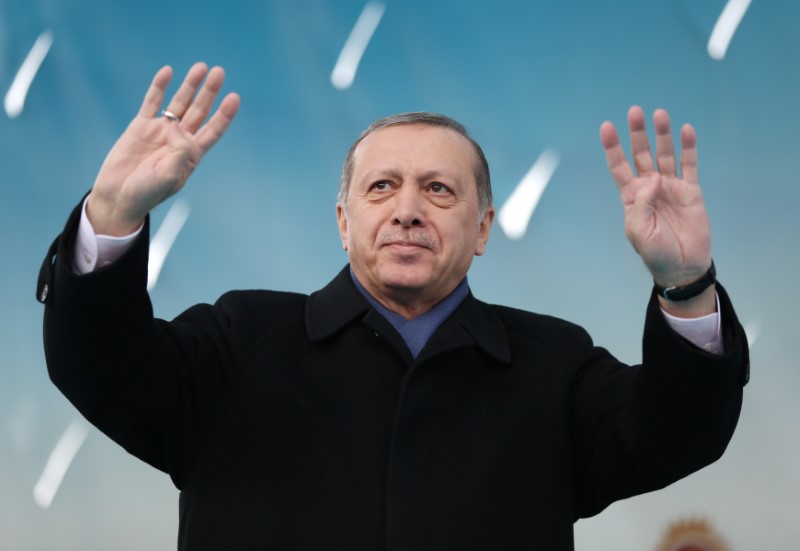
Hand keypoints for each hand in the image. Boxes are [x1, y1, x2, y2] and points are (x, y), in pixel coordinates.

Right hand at [87, 62, 239, 235]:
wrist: (119, 196)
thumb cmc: (147, 193)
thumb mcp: (169, 176)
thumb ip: (178, 151)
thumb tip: (176, 126)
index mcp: (191, 154)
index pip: (213, 130)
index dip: (224, 114)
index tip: (234, 97)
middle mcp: (179, 140)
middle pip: (199, 111)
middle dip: (209, 92)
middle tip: (219, 72)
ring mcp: (160, 131)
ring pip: (179, 103)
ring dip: (190, 85)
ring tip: (200, 67)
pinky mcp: (140, 126)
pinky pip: (152, 102)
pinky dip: (159, 87)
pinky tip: (168, 72)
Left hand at [600, 106, 711, 288]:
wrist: (682, 267)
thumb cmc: (656, 253)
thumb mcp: (639, 230)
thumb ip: (642, 203)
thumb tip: (654, 177)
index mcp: (631, 197)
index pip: (619, 166)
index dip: (613, 147)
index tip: (607, 126)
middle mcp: (650, 188)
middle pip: (641, 154)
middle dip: (638, 133)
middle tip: (635, 112)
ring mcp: (670, 187)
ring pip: (665, 154)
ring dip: (662, 135)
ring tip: (660, 114)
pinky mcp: (691, 191)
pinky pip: (689, 165)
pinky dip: (688, 147)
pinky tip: (685, 130)